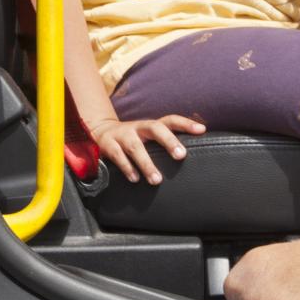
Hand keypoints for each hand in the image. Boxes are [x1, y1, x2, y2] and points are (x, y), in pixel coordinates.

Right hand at [83, 114, 204, 184]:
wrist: (98, 132)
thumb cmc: (131, 140)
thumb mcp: (146, 137)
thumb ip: (163, 143)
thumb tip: (188, 156)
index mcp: (149, 126)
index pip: (170, 120)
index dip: (185, 123)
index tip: (201, 130)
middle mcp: (137, 128)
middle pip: (155, 128)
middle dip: (168, 140)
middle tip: (181, 155)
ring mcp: (121, 135)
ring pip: (135, 147)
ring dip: (146, 163)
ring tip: (157, 179)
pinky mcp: (107, 145)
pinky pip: (117, 156)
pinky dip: (126, 167)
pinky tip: (135, 178)